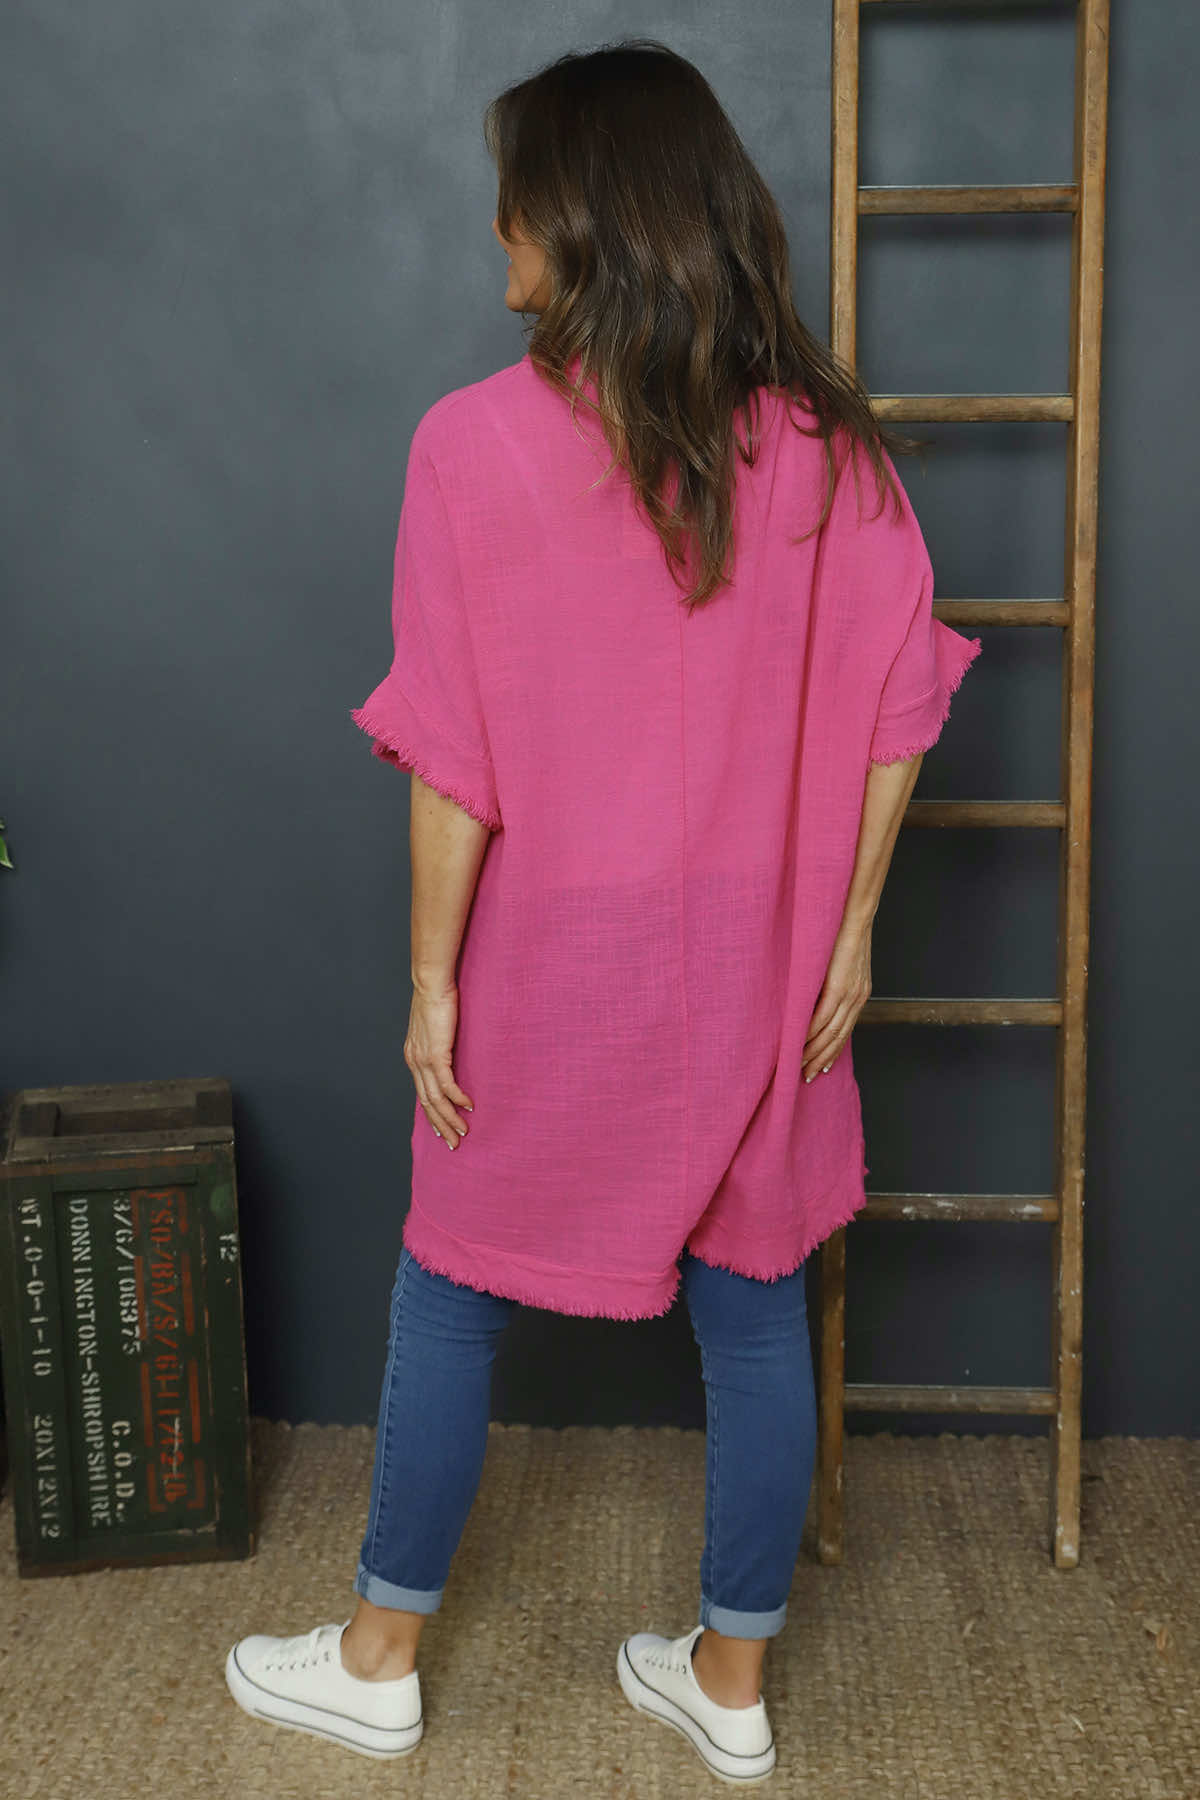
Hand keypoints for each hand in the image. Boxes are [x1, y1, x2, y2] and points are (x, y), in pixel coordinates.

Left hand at [405, 978, 474, 1148]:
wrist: (432, 983)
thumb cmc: (437, 999)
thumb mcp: (436, 1027)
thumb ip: (441, 1043)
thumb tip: (453, 1052)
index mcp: (413, 1057)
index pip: (422, 1094)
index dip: (432, 1115)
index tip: (441, 1130)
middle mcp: (415, 1062)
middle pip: (427, 1103)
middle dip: (441, 1126)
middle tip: (453, 1143)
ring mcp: (423, 1060)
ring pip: (435, 1100)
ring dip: (450, 1119)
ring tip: (463, 1132)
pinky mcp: (435, 1055)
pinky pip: (447, 1086)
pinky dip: (458, 1099)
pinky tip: (469, 1107)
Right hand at [803, 923, 871, 1082]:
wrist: (854, 914)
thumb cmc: (844, 933)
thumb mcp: (845, 963)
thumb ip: (834, 982)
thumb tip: (816, 996)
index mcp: (860, 995)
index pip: (845, 1032)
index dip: (833, 1052)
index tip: (821, 1067)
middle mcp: (857, 999)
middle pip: (838, 1039)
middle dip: (822, 1060)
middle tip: (806, 1076)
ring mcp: (848, 994)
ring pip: (829, 1033)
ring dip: (813, 1051)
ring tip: (797, 1064)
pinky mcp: (837, 986)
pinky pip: (820, 1017)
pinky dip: (808, 1033)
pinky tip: (797, 1043)